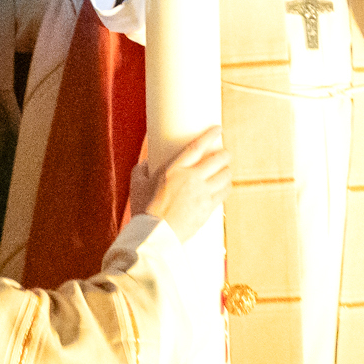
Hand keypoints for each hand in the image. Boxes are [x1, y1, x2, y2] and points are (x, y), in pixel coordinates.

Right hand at [131, 125, 230, 241]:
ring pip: (226, 176)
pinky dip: (226, 188)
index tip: (218, 129)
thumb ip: (142, 169)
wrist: (154, 235)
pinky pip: (224, 193)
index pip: (197, 147)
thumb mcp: (137, 184)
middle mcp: (192, 178)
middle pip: (219, 159)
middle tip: (224, 154)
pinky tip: (223, 187)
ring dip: (227, 171)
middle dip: (225, 154)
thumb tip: (146, 163)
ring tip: (224, 171)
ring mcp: (203, 194)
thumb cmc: (143, 209)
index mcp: (174, 169)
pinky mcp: (208, 208)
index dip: (210, 135)